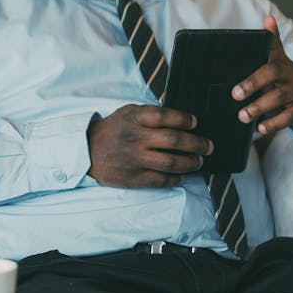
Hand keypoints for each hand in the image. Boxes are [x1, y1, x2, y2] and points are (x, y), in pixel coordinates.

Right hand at [88, 104, 210, 187]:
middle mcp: (135, 138)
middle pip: (175, 140)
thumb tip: (182, 119)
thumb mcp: (128, 112)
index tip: (196, 123)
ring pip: (171, 162)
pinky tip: (182, 176)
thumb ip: (151, 114)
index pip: (166, 116)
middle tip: (208, 146)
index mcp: (135, 118)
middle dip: (198, 144)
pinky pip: (160, 180)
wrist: (84, 151)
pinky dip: (175, 179)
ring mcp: (134, 159)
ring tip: (199, 161)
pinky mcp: (132, 177)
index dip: (185, 119)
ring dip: (191, 163)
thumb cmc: (113, 129)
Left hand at [232, 14, 292, 134]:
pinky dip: (274, 123)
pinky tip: (262, 127)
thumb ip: (271, 49)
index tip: (267, 21)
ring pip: (279, 96)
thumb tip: (268, 19)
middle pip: (273, 72)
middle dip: (253, 83)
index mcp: (283, 63)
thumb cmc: (288, 85)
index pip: (275, 47)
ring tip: (243, 115)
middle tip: (235, 94)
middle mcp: (292, 74)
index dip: (271, 35)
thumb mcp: (280, 68)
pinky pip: (289, 116)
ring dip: (259, 106)